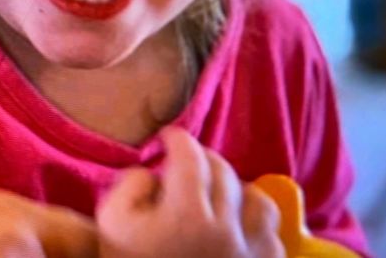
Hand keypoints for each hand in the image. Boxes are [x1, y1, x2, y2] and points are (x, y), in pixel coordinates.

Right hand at [97, 126, 283, 257]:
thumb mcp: (111, 224)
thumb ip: (131, 185)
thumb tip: (156, 173)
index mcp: (187, 213)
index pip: (189, 153)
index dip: (176, 139)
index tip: (167, 139)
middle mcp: (226, 229)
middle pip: (222, 170)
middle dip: (201, 160)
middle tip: (184, 167)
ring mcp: (250, 257)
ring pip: (260, 201)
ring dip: (237, 191)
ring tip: (218, 197)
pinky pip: (274, 241)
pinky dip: (257, 229)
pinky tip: (236, 233)